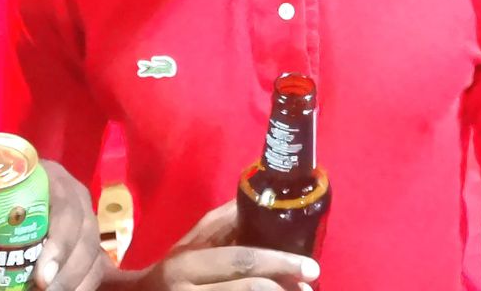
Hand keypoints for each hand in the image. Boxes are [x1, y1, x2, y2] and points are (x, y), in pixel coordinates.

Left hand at [0, 160, 109, 289]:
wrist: (15, 182)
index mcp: (50, 178)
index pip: (65, 206)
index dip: (59, 241)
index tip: (41, 276)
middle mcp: (75, 197)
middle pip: (84, 235)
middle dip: (68, 271)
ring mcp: (85, 221)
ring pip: (93, 255)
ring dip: (76, 283)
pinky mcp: (89, 243)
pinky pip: (95, 268)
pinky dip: (82, 286)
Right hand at [130, 202, 319, 290]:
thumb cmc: (170, 271)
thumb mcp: (189, 246)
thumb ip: (220, 224)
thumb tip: (258, 198)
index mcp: (186, 265)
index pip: (239, 260)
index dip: (278, 263)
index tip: (311, 267)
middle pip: (247, 289)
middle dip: (284, 289)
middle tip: (310, 288)